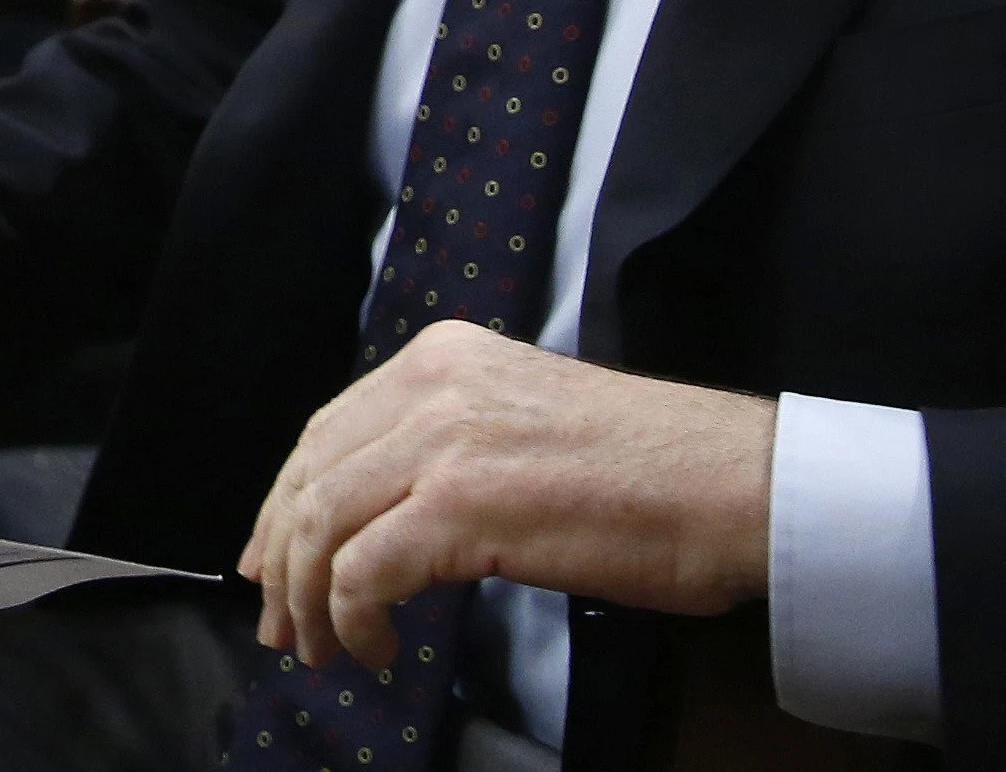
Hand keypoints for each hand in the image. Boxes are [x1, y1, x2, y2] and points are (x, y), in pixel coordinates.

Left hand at [238, 322, 773, 675]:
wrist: (736, 486)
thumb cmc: (656, 472)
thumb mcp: (526, 422)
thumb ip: (451, 442)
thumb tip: (382, 511)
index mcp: (445, 357)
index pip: (327, 429)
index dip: (284, 503)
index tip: (269, 558)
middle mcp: (432, 384)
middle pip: (310, 475)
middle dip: (281, 556)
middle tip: (282, 621)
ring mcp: (443, 441)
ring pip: (321, 524)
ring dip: (310, 600)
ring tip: (325, 648)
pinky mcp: (462, 505)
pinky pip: (362, 570)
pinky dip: (353, 618)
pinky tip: (379, 647)